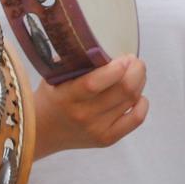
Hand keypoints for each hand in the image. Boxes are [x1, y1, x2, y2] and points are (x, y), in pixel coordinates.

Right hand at [28, 55, 149, 155]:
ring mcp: (97, 129)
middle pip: (123, 90)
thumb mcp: (53, 77)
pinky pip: (136, 119)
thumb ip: (73, 61)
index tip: (124, 57)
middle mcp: (83, 115)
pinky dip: (142, 103)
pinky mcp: (107, 138)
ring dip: (139, 81)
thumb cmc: (51, 97)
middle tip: (134, 61)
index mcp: (66, 97)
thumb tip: (100, 45)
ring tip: (135, 72)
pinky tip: (138, 95)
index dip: (115, 69)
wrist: (42, 132)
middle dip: (136, 70)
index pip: (94, 83)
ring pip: (131, 100)